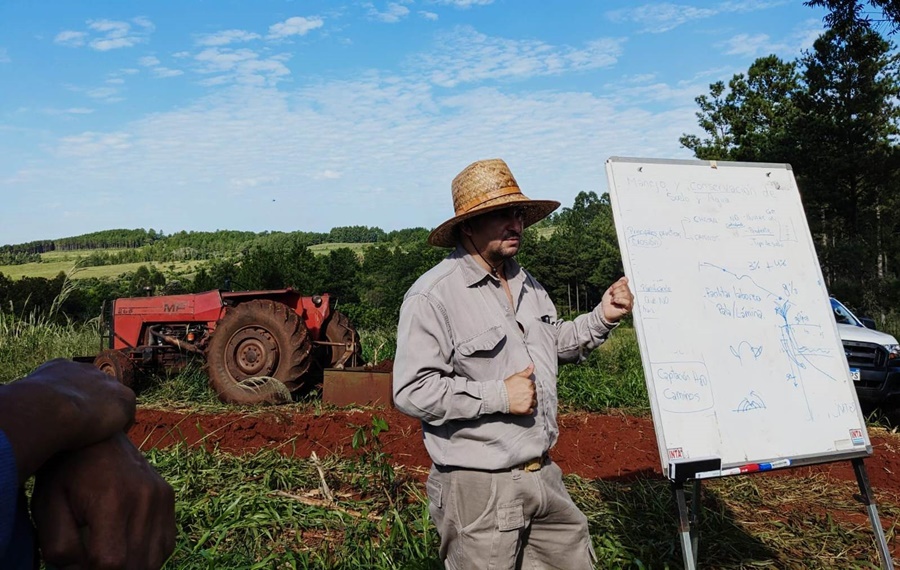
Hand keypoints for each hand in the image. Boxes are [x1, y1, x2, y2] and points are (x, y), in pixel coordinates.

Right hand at [0, 359, 135, 482]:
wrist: (48, 407)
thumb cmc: (24, 411)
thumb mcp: (19, 405)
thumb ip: (22, 410)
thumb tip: (7, 420)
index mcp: (58, 369)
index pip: (69, 383)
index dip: (67, 401)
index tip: (64, 418)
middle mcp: (85, 370)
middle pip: (93, 389)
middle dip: (90, 406)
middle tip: (84, 430)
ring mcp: (107, 382)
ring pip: (111, 400)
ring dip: (107, 417)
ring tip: (100, 438)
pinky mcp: (124, 397)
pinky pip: (127, 413)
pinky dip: (121, 426)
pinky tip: (114, 440)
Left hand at [32, 432, 175, 569]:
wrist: (95, 430)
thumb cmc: (64, 471)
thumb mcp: (48, 507)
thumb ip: (61, 545)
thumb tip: (81, 569)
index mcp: (113, 500)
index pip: (111, 563)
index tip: (78, 565)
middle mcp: (146, 498)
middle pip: (136, 565)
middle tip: (91, 559)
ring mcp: (161, 496)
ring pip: (154, 560)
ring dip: (131, 566)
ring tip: (108, 553)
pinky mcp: (168, 496)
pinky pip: (166, 545)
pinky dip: (146, 555)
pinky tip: (126, 546)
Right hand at [504, 364, 535, 414]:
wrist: (500, 396)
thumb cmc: (508, 385)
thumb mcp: (517, 376)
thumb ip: (527, 371)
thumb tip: (532, 364)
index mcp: (530, 384)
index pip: (533, 386)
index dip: (527, 387)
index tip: (522, 389)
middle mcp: (531, 393)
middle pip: (534, 394)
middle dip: (529, 394)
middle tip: (521, 395)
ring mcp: (529, 402)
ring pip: (534, 402)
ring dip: (530, 402)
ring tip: (521, 401)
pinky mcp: (526, 410)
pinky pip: (531, 411)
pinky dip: (528, 409)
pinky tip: (522, 406)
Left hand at [601, 277, 633, 323]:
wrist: (604, 311)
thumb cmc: (608, 301)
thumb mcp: (612, 290)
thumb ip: (618, 284)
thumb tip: (625, 278)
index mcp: (626, 290)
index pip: (624, 282)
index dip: (616, 285)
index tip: (611, 289)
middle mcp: (629, 295)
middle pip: (625, 288)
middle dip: (615, 291)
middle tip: (612, 296)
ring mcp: (630, 301)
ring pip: (626, 294)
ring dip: (616, 296)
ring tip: (613, 300)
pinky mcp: (628, 308)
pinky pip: (627, 301)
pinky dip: (619, 300)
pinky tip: (614, 302)